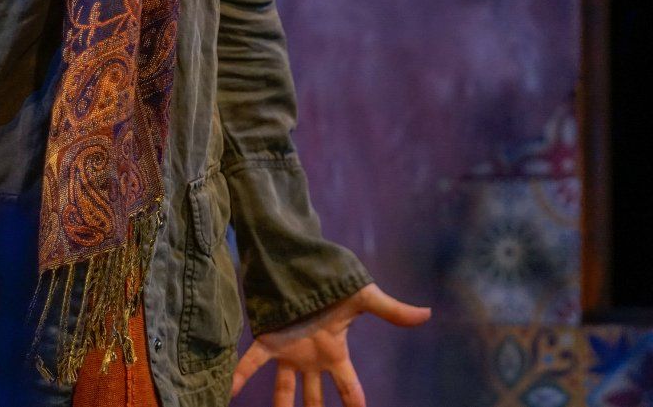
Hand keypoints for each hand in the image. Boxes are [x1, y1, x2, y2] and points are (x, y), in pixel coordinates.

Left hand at [229, 282, 431, 405]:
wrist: (306, 260)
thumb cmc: (336, 279)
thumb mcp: (365, 297)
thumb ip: (392, 311)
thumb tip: (427, 314)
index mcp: (335, 351)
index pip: (348, 387)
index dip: (354, 404)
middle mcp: (311, 358)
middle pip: (315, 397)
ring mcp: (289, 351)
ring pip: (282, 390)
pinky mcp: (269, 339)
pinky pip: (251, 362)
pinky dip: (237, 377)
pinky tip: (225, 395)